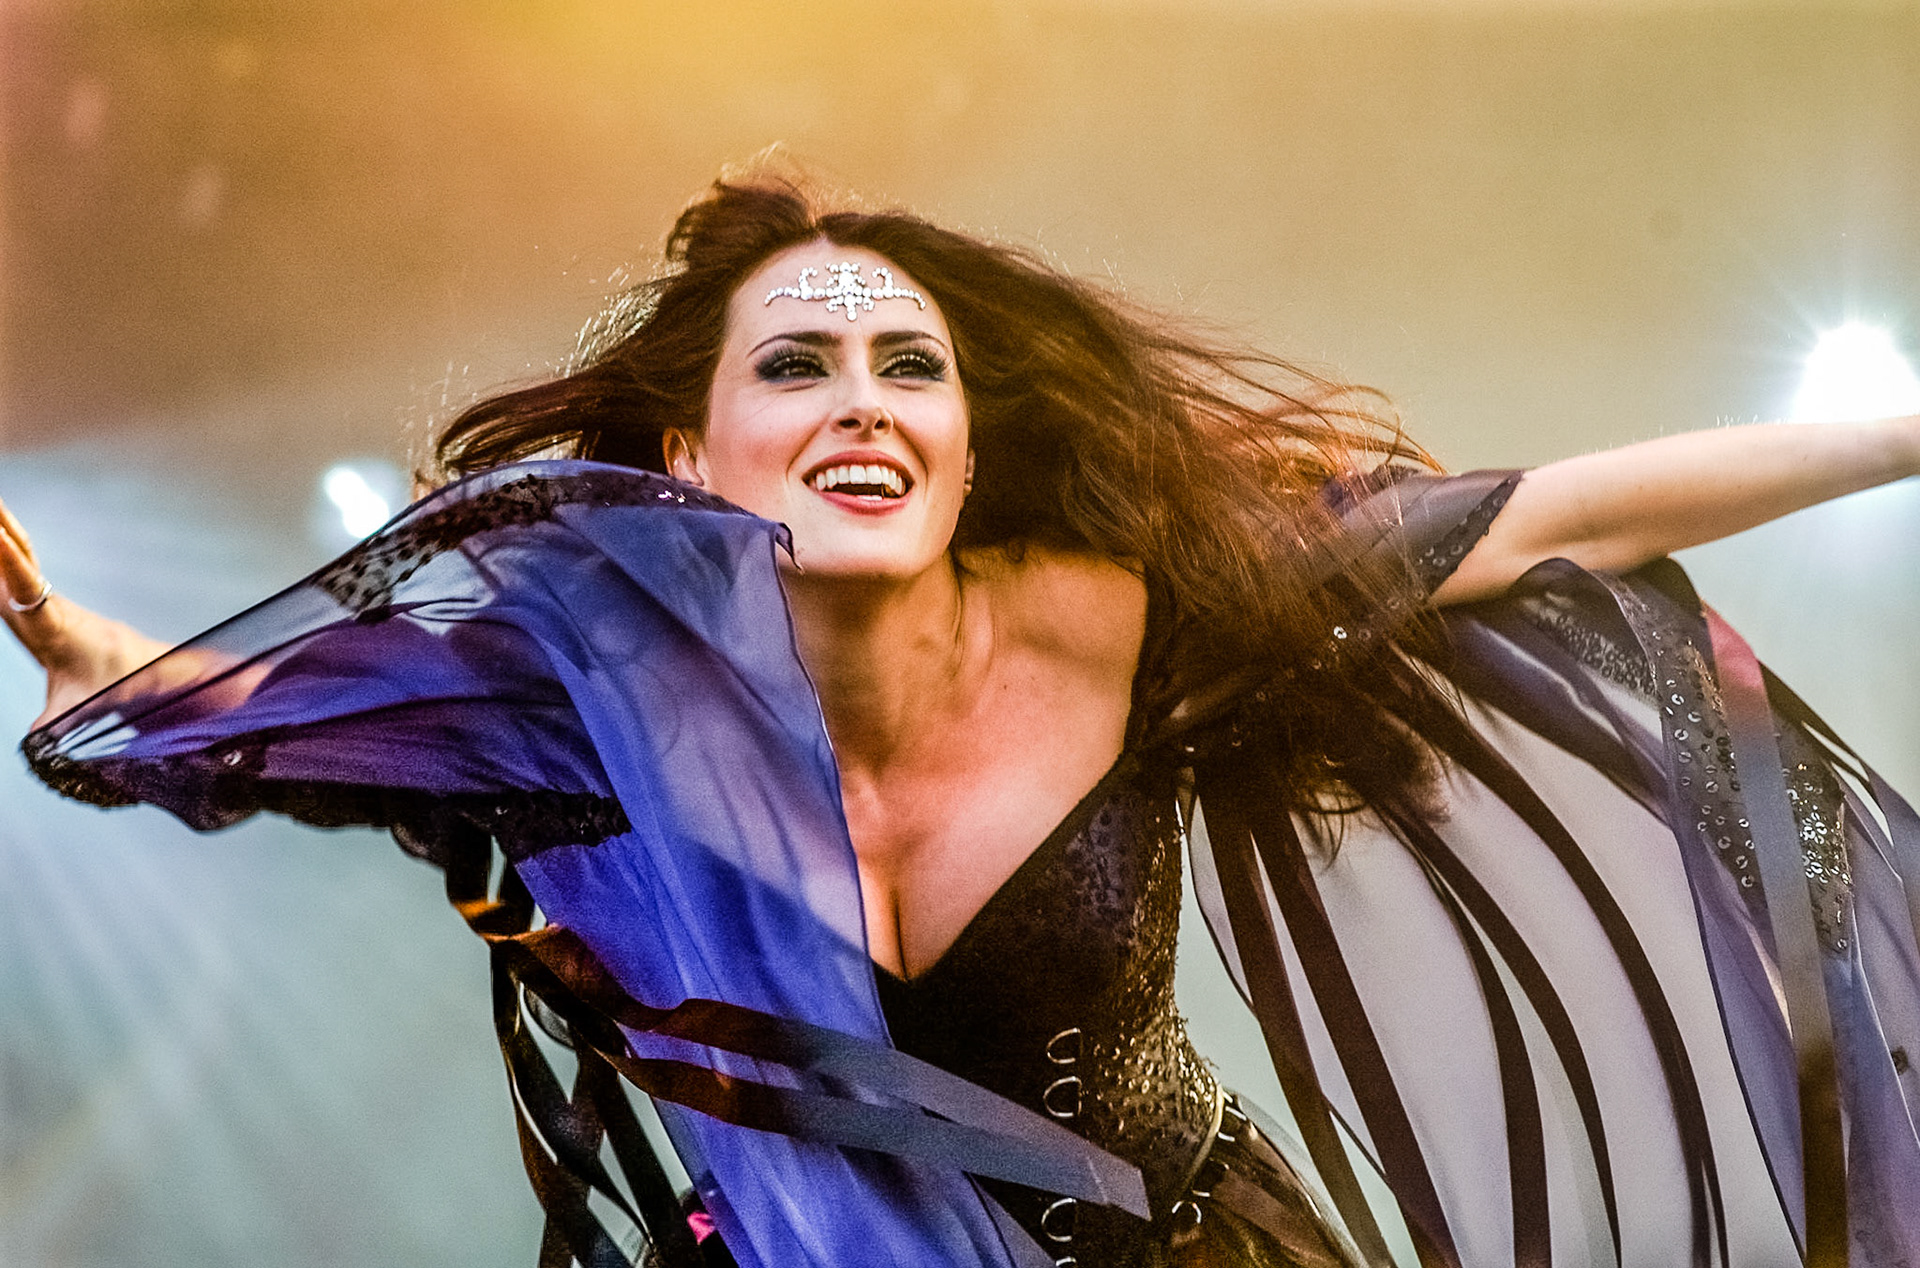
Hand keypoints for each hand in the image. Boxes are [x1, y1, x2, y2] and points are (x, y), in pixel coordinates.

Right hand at [1, 496, 170, 727]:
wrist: (149, 671)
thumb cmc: (117, 687)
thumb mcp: (80, 710)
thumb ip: (52, 728)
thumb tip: (34, 750)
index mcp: (53, 625)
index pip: (25, 587)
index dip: (5, 561)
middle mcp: (48, 604)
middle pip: (16, 556)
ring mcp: (45, 599)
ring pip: (17, 554)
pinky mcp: (43, 601)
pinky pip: (18, 564)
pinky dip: (1, 544)